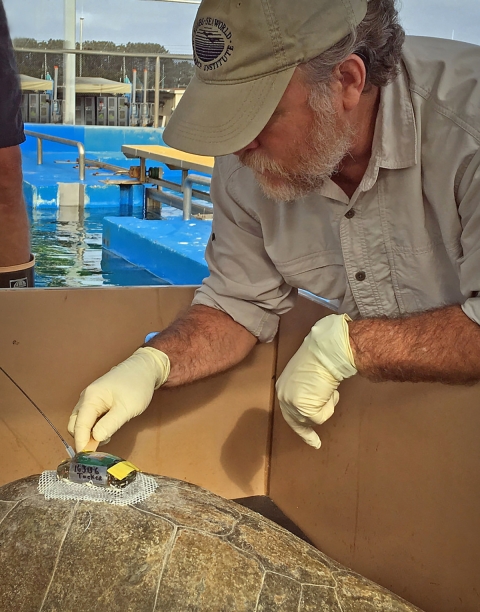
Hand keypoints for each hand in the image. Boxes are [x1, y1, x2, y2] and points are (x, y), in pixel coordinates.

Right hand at [68, 347, 169, 451]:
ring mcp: (90, 399)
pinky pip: (89, 418)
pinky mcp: (97, 401)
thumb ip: (109, 424)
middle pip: (75, 424)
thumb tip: (95, 439)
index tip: (85, 459)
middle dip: (84, 438)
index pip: (79, 425)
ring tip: (108, 437)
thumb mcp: (126, 408)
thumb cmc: (137, 386)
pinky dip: (94, 427)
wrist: (145, 368)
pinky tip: (107, 430)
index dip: (81, 443)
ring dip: (89, 433)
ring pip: (82, 422)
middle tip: (100, 447)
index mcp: (91, 398)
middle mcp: (86, 398)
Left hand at [276, 314, 356, 448]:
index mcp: (282, 387)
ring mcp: (293, 404)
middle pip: (297, 421)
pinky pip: (322, 417)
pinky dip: (329, 406)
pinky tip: (329, 391)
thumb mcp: (307, 375)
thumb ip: (305, 389)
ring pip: (313, 418)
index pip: (288, 411)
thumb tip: (314, 398)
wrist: (326, 352)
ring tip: (327, 388)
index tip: (306, 434)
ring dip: (325, 405)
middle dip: (307, 432)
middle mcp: (283, 397)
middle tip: (315, 444)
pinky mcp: (305, 410)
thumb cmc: (321, 358)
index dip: (298, 424)